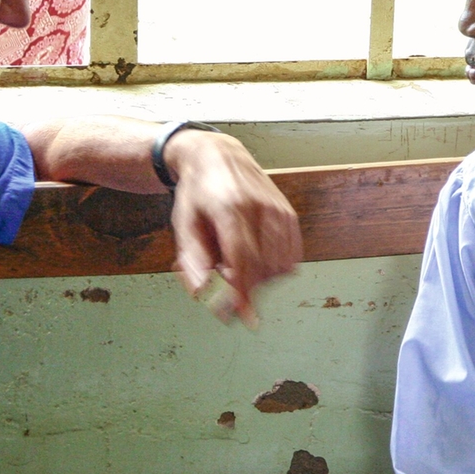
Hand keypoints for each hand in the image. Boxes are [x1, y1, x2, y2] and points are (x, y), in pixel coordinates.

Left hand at [164, 131, 301, 324]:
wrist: (218, 156)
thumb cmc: (197, 192)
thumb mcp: (183, 225)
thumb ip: (193, 261)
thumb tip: (205, 294)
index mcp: (229, 208)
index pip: (241, 260)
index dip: (242, 292)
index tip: (242, 317)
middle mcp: (259, 207)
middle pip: (261, 267)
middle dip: (245, 286)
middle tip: (224, 278)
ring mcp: (278, 210)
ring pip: (279, 265)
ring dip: (260, 278)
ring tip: (238, 262)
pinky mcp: (289, 214)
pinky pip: (291, 256)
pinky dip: (276, 268)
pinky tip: (258, 259)